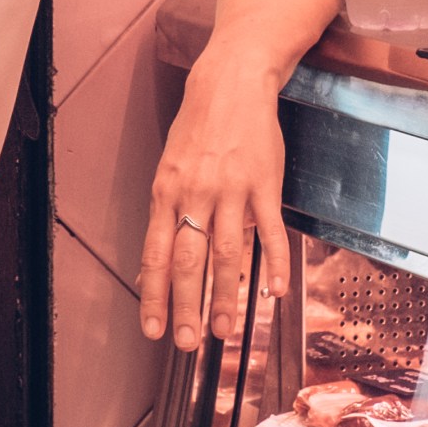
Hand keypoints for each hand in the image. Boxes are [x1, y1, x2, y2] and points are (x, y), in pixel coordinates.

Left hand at [138, 37, 289, 349]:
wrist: (231, 82)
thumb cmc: (197, 128)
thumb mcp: (170, 168)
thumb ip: (167, 215)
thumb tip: (156, 263)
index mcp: (166, 192)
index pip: (155, 254)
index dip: (154, 295)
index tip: (153, 330)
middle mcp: (195, 194)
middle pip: (188, 261)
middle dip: (187, 307)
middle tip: (189, 344)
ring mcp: (231, 190)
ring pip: (227, 253)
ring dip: (225, 295)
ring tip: (225, 331)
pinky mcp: (264, 183)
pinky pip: (269, 230)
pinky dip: (273, 263)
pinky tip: (274, 292)